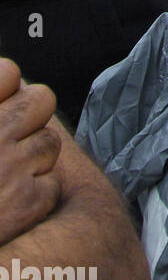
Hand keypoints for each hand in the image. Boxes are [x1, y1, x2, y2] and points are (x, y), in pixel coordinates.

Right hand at [0, 60, 61, 247]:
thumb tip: (14, 79)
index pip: (8, 72)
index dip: (8, 86)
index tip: (4, 97)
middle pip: (42, 99)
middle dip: (32, 117)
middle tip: (11, 139)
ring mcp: (11, 167)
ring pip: (51, 142)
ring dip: (34, 159)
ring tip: (3, 179)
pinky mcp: (29, 201)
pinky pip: (51, 183)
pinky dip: (36, 195)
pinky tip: (10, 207)